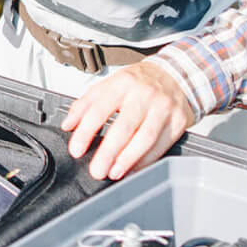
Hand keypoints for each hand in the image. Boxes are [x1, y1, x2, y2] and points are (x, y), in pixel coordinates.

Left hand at [61, 61, 195, 180]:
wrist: (175, 75)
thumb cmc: (138, 82)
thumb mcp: (109, 84)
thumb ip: (86, 104)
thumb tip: (68, 125)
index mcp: (122, 84)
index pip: (99, 109)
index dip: (86, 131)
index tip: (76, 149)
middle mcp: (143, 95)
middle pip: (124, 127)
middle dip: (108, 152)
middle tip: (96, 170)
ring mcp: (163, 109)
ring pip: (145, 138)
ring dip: (128, 159)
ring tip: (113, 172)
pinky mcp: (178, 122)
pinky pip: (161, 146)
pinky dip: (146, 161)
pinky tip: (133, 168)